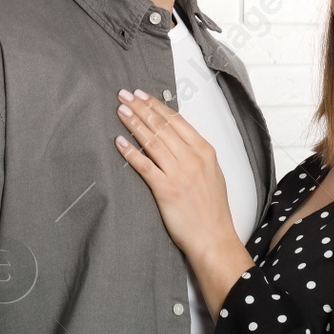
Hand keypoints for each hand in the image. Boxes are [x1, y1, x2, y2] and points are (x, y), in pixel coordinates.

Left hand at [114, 88, 251, 315]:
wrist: (213, 237)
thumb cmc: (212, 209)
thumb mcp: (212, 173)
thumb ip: (195, 154)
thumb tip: (175, 138)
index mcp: (204, 151)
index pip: (176, 121)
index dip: (156, 106)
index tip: (141, 95)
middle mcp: (192, 158)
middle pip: (161, 126)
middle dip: (140, 108)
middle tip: (124, 95)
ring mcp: (179, 173)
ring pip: (152, 141)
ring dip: (134, 123)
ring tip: (120, 110)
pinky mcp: (165, 190)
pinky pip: (144, 166)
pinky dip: (131, 152)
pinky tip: (119, 141)